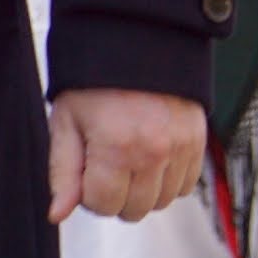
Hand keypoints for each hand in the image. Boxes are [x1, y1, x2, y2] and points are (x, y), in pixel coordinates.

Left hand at [47, 87, 204, 225]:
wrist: (137, 43)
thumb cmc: (95, 81)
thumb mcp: (66, 123)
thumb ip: (63, 173)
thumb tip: (59, 214)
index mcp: (117, 148)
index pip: (103, 206)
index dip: (88, 193)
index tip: (86, 170)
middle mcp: (154, 152)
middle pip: (134, 210)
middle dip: (115, 195)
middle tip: (106, 165)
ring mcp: (181, 148)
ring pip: (162, 202)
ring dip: (143, 191)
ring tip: (129, 159)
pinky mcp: (198, 142)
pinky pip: (185, 186)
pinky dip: (168, 181)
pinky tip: (151, 159)